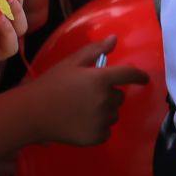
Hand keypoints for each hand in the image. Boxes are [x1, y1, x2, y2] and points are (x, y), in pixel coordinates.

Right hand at [33, 35, 149, 145]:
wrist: (32, 113)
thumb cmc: (50, 84)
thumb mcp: (70, 63)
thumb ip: (95, 51)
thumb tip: (114, 39)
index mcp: (101, 79)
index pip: (129, 75)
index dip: (139, 76)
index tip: (143, 78)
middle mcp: (106, 100)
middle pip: (119, 97)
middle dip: (108, 94)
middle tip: (87, 95)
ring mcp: (102, 120)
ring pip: (113, 114)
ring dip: (104, 111)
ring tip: (81, 110)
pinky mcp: (97, 136)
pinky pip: (106, 130)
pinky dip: (98, 127)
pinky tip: (80, 123)